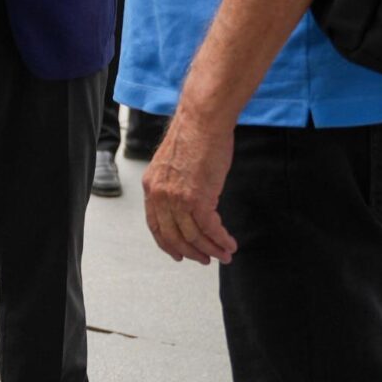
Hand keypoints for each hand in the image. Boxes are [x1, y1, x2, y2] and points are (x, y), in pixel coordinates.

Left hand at [141, 109, 238, 264]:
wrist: (203, 121)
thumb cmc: (193, 136)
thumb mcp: (172, 164)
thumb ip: (174, 185)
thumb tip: (188, 203)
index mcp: (151, 186)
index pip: (155, 225)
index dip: (167, 243)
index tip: (179, 253)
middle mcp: (160, 195)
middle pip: (173, 236)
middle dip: (191, 252)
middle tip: (205, 259)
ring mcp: (178, 199)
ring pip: (193, 236)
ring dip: (211, 249)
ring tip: (224, 255)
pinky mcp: (198, 199)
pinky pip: (210, 229)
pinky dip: (221, 240)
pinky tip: (230, 244)